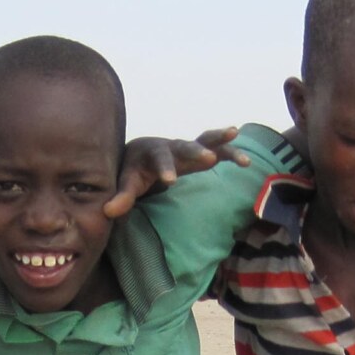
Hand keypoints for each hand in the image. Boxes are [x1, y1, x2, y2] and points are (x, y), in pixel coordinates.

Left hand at [103, 128, 249, 218]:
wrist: (139, 155)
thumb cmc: (132, 170)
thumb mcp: (126, 182)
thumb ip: (121, 196)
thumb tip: (108, 213)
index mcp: (151, 152)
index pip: (158, 160)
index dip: (164, 169)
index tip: (171, 181)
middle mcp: (171, 146)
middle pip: (184, 146)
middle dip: (196, 151)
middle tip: (208, 158)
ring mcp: (186, 149)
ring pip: (204, 141)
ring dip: (220, 141)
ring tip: (237, 141)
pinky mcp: (199, 154)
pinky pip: (218, 150)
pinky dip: (231, 152)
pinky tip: (246, 161)